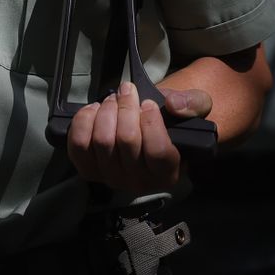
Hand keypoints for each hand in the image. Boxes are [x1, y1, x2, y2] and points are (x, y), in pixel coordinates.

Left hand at [67, 81, 210, 193]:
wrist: (146, 130)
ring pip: (102, 140)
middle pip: (126, 140)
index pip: (157, 151)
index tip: (148, 103)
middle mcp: (139, 182)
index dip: (150, 122)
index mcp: (168, 173)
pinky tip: (95, 110)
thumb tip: (173, 104)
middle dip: (125, 108)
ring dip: (106, 111)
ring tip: (113, 99)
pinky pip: (78, 144)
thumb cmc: (171, 121)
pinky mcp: (88, 169)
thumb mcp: (196, 108)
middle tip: (127, 92)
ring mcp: (111, 178)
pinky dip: (84, 121)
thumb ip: (193, 104)